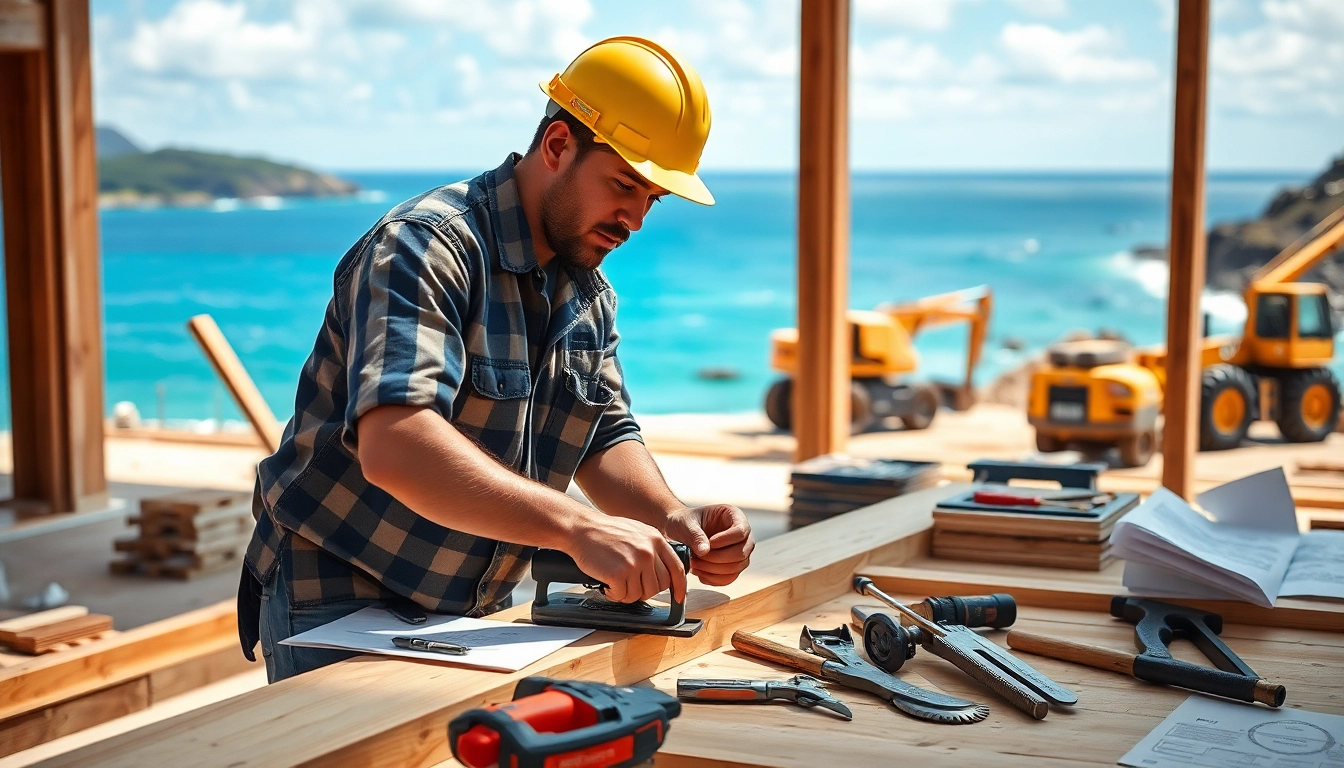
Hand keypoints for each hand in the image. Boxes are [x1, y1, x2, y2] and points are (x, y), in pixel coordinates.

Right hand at [570, 514, 687, 603]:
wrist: (582, 528)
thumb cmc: (605, 531)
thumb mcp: (638, 532)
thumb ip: (653, 548)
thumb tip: (663, 571)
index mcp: (656, 540)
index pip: (677, 569)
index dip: (679, 587)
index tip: (679, 598)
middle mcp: (648, 552)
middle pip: (659, 586)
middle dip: (645, 591)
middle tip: (631, 585)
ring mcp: (634, 563)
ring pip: (640, 594)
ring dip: (627, 593)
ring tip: (616, 582)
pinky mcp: (619, 573)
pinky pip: (622, 596)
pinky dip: (614, 594)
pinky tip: (607, 584)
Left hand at [664, 504, 753, 586]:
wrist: (679, 532)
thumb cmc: (685, 522)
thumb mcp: (686, 523)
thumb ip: (695, 535)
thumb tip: (704, 551)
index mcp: (734, 516)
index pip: (741, 531)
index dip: (726, 540)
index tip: (709, 543)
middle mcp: (742, 535)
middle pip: (741, 553)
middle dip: (717, 558)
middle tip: (697, 557)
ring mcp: (739, 553)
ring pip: (736, 568)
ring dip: (713, 570)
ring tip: (694, 564)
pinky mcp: (732, 567)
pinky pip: (728, 578)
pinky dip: (713, 579)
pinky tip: (698, 572)